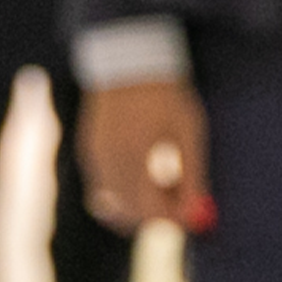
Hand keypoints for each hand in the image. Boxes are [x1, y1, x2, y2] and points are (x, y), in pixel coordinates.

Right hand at [79, 79, 211, 233]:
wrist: (128, 62)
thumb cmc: (166, 96)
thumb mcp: (188, 132)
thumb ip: (192, 176)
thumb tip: (196, 215)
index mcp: (138, 154)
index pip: (150, 210)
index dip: (171, 219)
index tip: (189, 216)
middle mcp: (110, 161)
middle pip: (129, 212)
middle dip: (155, 214)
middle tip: (177, 201)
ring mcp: (94, 157)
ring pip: (114, 203)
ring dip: (138, 203)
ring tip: (160, 175)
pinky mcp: (86, 152)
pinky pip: (103, 188)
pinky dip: (122, 190)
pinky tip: (140, 164)